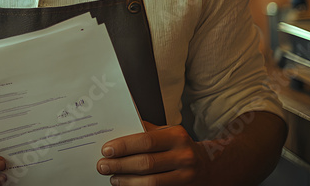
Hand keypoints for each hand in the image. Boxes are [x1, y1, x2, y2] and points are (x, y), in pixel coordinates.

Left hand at [96, 121, 210, 184]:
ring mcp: (185, 175)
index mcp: (177, 136)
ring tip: (113, 178)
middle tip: (102, 165)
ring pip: (150, 182)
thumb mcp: (167, 132)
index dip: (124, 146)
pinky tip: (127, 185)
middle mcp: (183, 155)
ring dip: (127, 181)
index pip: (146, 141)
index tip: (106, 150)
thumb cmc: (179, 146)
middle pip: (145, 163)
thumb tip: (117, 129)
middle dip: (120, 165)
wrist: (206, 164)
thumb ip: (145, 130)